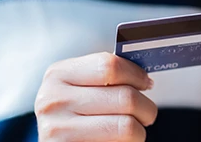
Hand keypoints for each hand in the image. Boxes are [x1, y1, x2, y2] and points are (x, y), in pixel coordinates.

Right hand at [35, 52, 156, 141]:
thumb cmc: (72, 118)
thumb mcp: (77, 90)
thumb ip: (104, 78)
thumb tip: (143, 78)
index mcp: (58, 74)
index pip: (109, 66)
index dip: (136, 75)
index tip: (145, 83)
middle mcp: (54, 100)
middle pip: (125, 97)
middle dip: (146, 107)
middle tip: (146, 114)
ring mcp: (59, 128)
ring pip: (127, 125)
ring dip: (139, 131)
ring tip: (134, 131)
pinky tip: (117, 141)